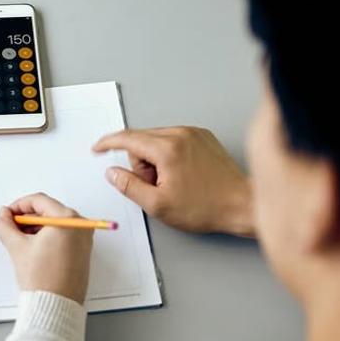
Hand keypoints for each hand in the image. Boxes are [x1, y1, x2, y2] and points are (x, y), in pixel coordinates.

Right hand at [0, 193, 92, 303]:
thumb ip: (5, 225)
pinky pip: (63, 235)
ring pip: (55, 223)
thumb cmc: (43, 280)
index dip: (18, 206)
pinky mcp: (83, 251)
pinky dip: (47, 237)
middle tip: (11, 227)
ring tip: (20, 241)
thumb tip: (3, 216)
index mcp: (68, 219)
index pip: (39, 200)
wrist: (56, 307)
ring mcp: (84, 239)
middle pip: (48, 210)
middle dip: (26, 218)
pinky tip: (33, 249)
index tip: (7, 214)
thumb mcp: (17, 247)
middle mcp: (81, 226)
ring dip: (35, 228)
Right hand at [93, 126, 253, 236]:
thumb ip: (129, 186)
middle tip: (154, 186)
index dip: (107, 144)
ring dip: (155, 160)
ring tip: (171, 183)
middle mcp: (181, 134)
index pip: (127, 138)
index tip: (97, 149)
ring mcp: (194, 133)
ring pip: (156, 140)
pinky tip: (181, 175)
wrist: (242, 205)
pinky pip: (173, 140)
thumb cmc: (206, 207)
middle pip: (141, 140)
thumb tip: (113, 173)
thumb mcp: (157, 205)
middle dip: (139, 163)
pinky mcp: (203, 137)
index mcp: (168, 148)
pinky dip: (169, 156)